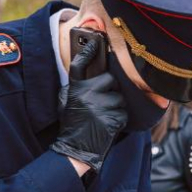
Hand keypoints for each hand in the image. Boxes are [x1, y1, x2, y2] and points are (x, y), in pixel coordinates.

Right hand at [50, 39, 127, 172]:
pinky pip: (123, 112)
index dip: (87, 52)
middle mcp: (87, 95)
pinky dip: (119, 119)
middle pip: (110, 80)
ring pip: (119, 98)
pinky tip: (107, 125)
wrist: (75, 149)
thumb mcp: (68, 102)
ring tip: (103, 116)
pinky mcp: (112, 119)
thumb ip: (79, 87)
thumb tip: (93, 73)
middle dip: (110, 90)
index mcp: (76, 89)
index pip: (80, 66)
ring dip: (116, 106)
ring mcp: (100, 107)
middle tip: (103, 101)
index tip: (95, 43)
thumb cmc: (72, 124)